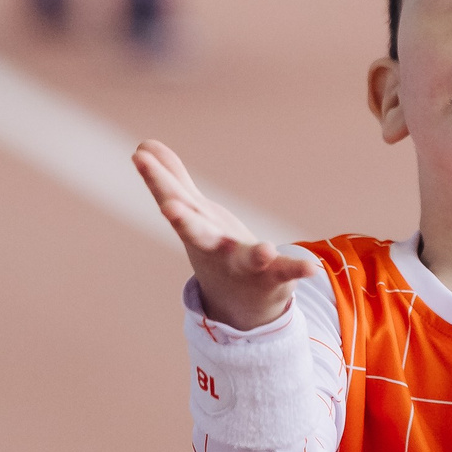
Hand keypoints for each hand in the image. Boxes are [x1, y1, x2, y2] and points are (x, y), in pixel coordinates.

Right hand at [134, 140, 313, 329]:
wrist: (239, 304)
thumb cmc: (214, 248)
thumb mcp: (193, 213)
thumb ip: (172, 179)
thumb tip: (143, 147)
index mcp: (195, 226)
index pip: (171, 198)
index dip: (155, 179)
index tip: (139, 157)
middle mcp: (214, 246)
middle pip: (195, 232)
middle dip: (182, 220)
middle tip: (169, 208)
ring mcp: (243, 264)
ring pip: (247, 259)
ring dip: (255, 256)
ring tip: (263, 250)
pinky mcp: (272, 275)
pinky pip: (286, 271)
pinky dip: (297, 270)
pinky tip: (311, 268)